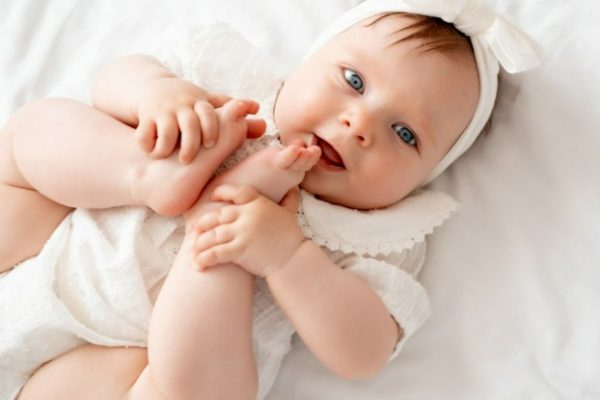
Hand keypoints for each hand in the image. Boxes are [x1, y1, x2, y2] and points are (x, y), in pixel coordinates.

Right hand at [136, 77, 263, 163]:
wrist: (155, 88)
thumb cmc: (191, 103)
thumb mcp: (211, 105)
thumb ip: (235, 116)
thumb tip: (264, 125)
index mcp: (200, 104)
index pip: (209, 114)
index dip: (211, 129)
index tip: (210, 145)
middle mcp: (182, 106)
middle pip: (189, 125)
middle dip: (190, 143)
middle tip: (189, 160)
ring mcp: (163, 111)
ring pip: (166, 131)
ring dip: (168, 147)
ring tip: (168, 158)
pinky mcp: (145, 117)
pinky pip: (145, 133)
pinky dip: (147, 144)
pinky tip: (152, 153)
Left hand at [192, 184, 304, 276]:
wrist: (294, 259)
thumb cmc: (291, 238)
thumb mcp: (290, 214)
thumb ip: (289, 201)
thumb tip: (293, 190)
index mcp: (258, 203)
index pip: (236, 192)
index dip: (222, 192)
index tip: (213, 196)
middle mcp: (249, 215)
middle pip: (218, 216)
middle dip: (203, 224)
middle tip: (195, 231)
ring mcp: (243, 232)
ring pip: (213, 235)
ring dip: (200, 244)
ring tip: (194, 252)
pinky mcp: (240, 249)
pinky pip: (216, 253)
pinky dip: (204, 259)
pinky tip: (198, 265)